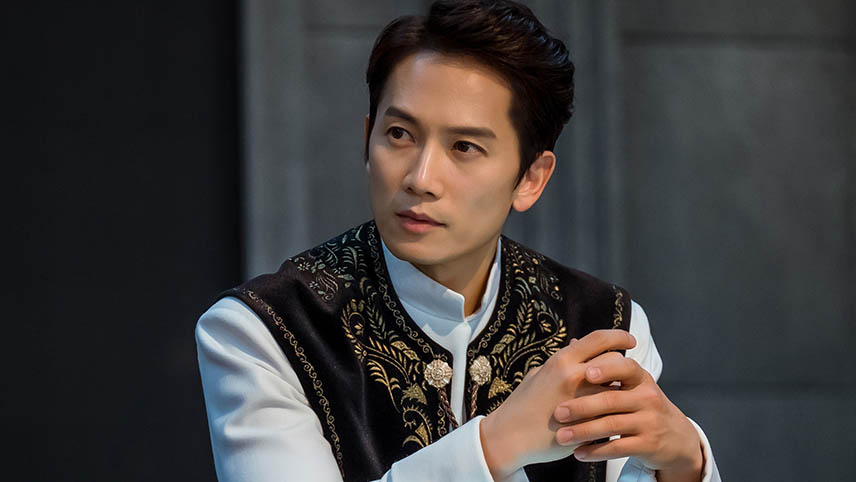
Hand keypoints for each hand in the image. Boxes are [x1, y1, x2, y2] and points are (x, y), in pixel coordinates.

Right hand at [479, 330, 636, 480]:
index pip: (599, 338)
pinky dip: (615, 411)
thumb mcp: (538, 374)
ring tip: (618, 393)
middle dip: (622, 365)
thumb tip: (577, 343)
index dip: (619, 336)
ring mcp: (583, 401)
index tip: (630, 340)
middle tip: (624, 371)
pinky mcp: (587, 423)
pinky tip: (612, 413)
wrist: (510, 436)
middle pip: (615, 360)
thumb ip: (561, 360)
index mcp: (561, 360)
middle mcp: (573, 376)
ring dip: (621, 389)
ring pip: (618, 387)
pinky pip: (612, 412)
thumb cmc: (522, 404)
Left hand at [552, 352, 703, 481]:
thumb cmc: (642, 405)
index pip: (625, 367)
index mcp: (640, 378)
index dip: (606, 369)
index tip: (585, 373)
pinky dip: (596, 451)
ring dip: (583, 431)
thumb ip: (604, 366)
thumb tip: (573, 343)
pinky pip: (618, 447)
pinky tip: (578, 453)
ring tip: (561, 436)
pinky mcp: (648, 444)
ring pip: (611, 425)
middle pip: (611, 399)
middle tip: (558, 412)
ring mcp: (649, 421)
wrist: (675, 437)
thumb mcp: (632, 383)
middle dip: (582, 406)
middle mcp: (647, 397)